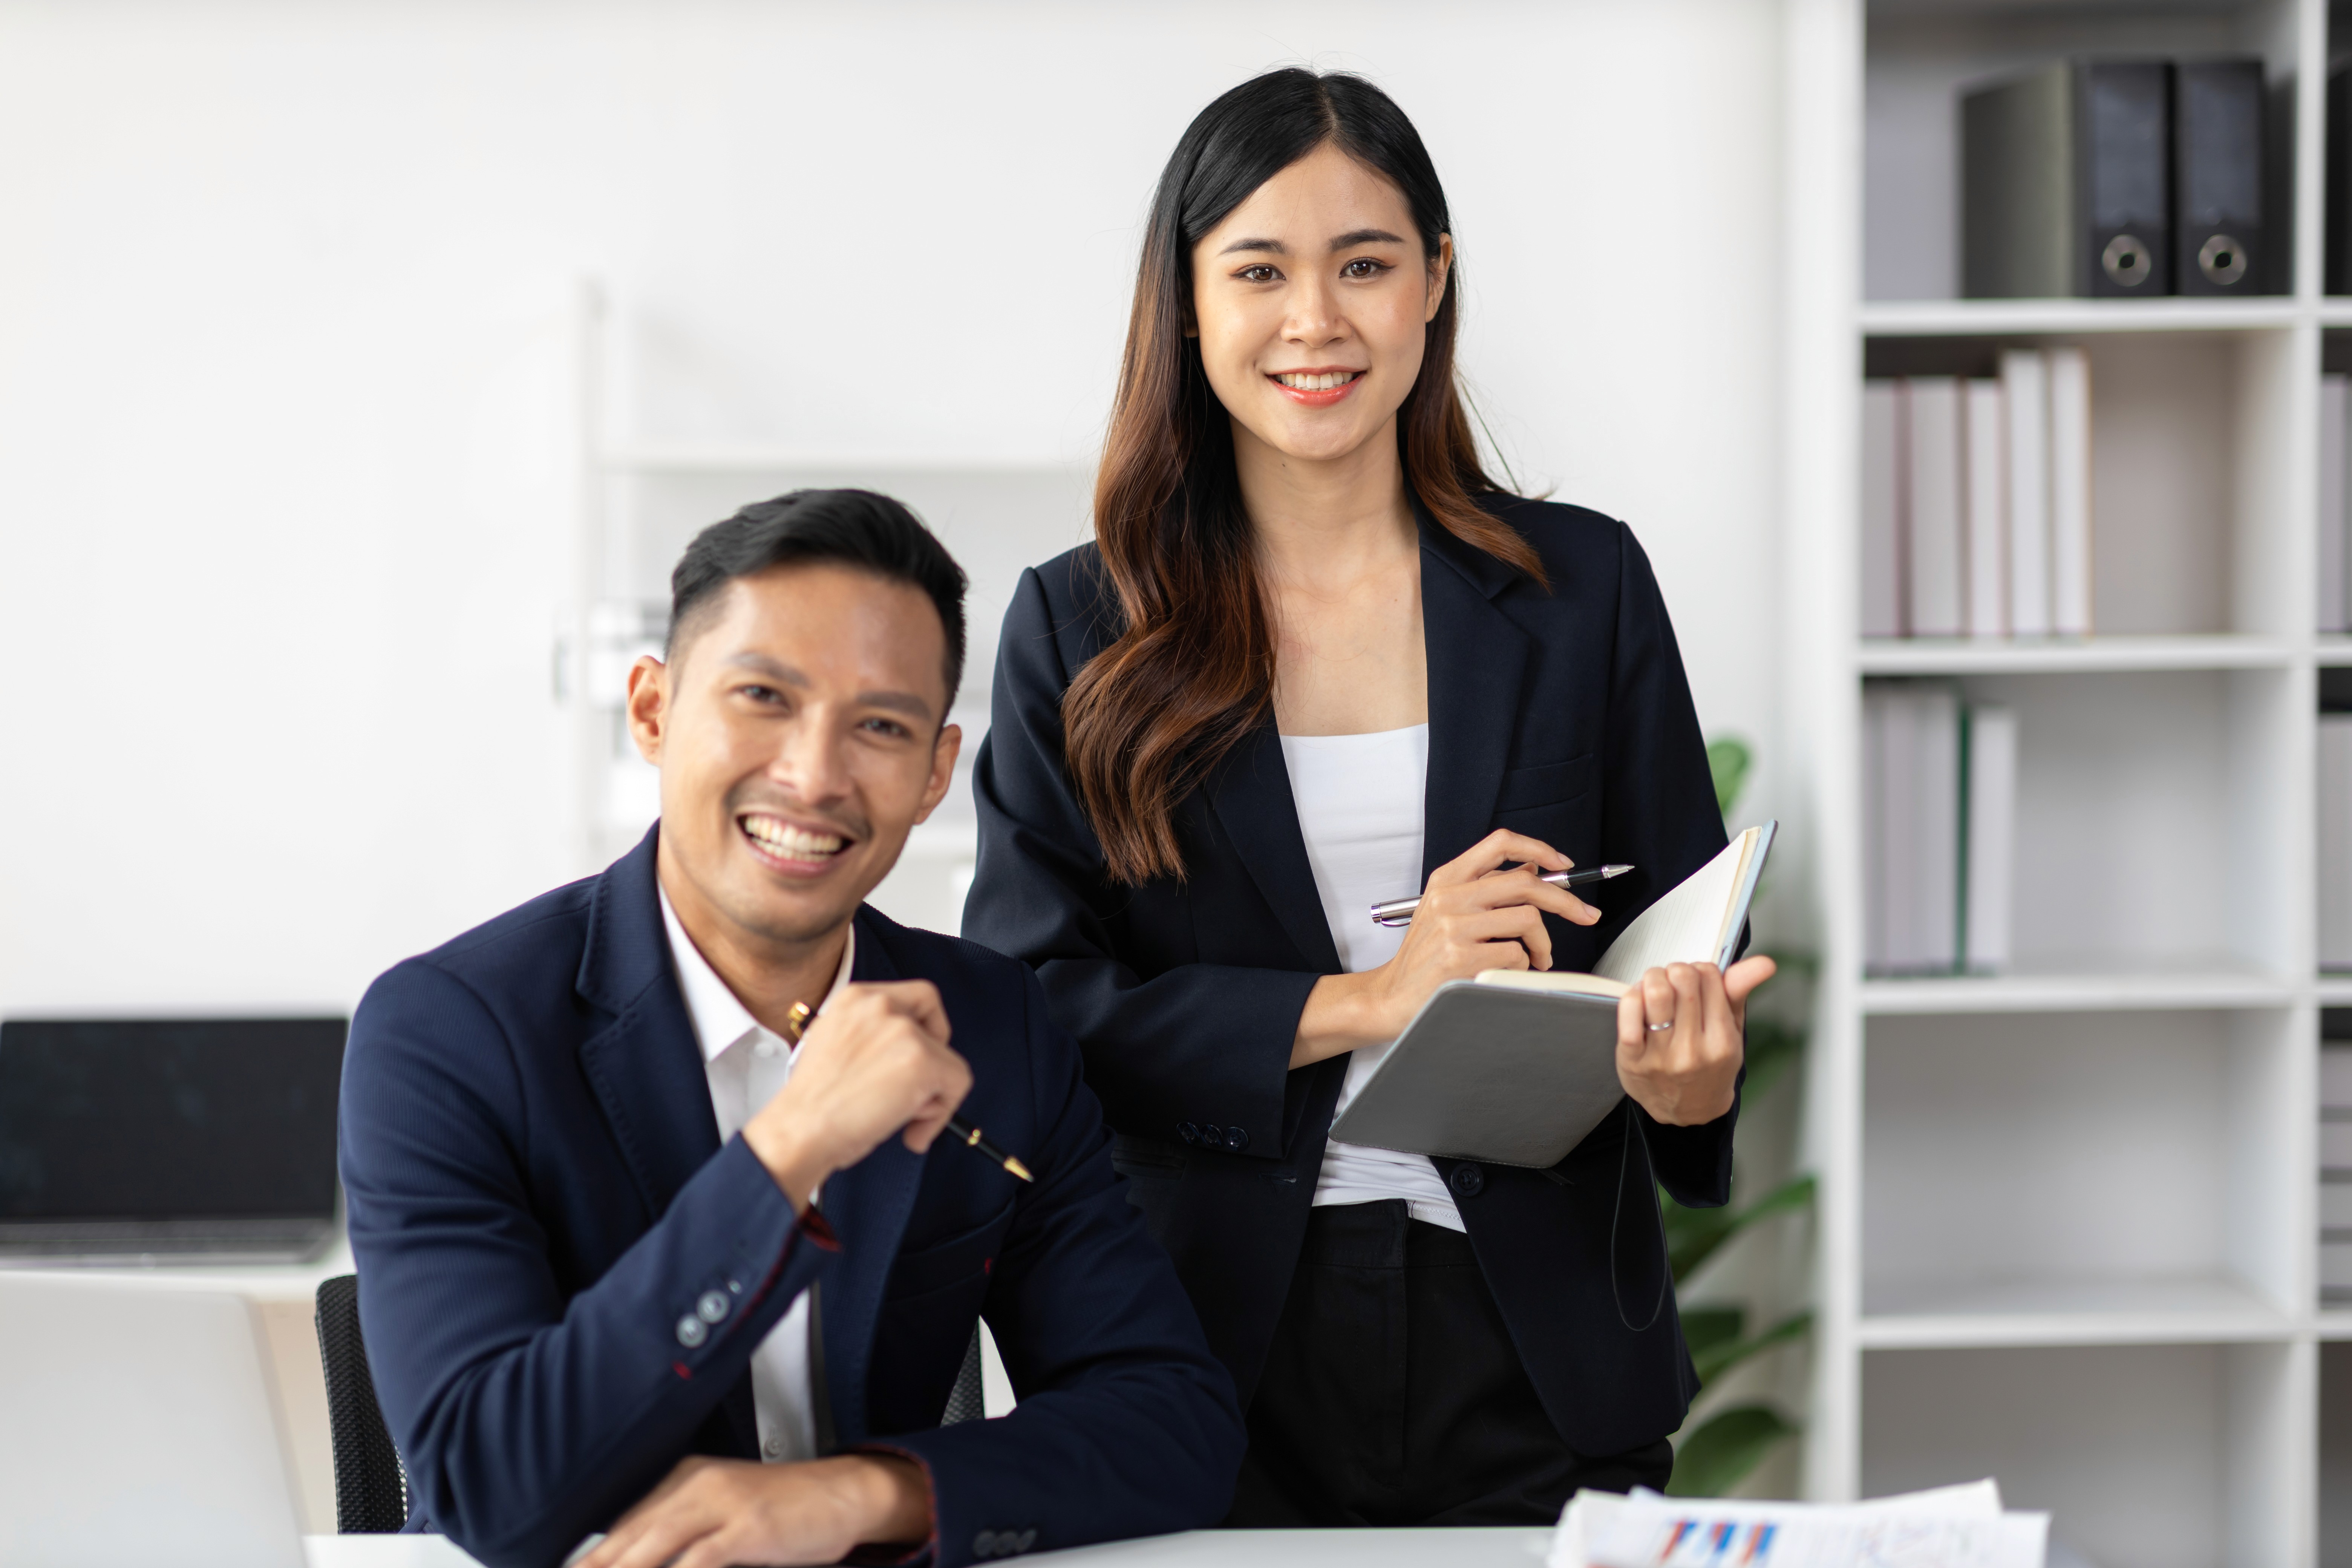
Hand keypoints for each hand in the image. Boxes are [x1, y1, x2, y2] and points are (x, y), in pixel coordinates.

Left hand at [578, 1453, 929, 1567]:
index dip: (591, 1565)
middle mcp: (694, 1486)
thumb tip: (638, 1558)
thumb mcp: (724, 1521)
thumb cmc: (787, 1514)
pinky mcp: (746, 1525)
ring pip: (650, 1550)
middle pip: (624, 1543)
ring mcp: (719, 1503)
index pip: (619, 1532)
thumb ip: (682, 1541)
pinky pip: (696, 1562)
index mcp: (682, 1481)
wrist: (847, 1492)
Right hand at [742, 981, 971, 1211]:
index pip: (915, 996)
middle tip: (917, 1089)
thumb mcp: (836, 1045)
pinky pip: (958, 1082)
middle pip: (936, 1020)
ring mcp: (902, 1030)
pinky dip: (942, 1114)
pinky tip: (912, 1130)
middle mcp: (879, 1004)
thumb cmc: (812, 1103)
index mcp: (855, 997)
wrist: (799, 1129)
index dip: (924, 1029)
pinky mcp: (920, 1059)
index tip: (915, 1056)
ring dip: (932, 1093)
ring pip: (948, 1058)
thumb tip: (906, 1058)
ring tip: (902, 1117)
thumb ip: (872, 1038)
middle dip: (934, 1057)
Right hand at [1294, 830, 1598, 1066]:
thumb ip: (1486, 889)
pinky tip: (1508, 973)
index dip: (1539, 849)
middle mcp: (1449, 897)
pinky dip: (1523, 966)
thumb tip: (1532, 868)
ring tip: (1536, 958)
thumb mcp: (1447, 911)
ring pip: (1528, 920)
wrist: (1391, 997)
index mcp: (1447, 879)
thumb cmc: (1424, 958)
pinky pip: (1516, 955)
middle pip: (1526, 883)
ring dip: (1542, 944)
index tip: (1563, 865)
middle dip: (1566, 901)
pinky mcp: (1459, 957)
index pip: (1500, 844)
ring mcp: (1453, 926)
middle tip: (1586, 915)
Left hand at [1614, 955, 1775, 1125]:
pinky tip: (1639, 1002)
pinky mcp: (1633, 1060)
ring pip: (1656, 992)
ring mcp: (1662, 1057)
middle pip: (1682, 979)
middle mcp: (1694, 1051)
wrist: (1689, 1109)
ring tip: (1656, 988)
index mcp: (1722, 1041)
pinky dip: (1632, 997)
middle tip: (1674, 981)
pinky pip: (1629, 1014)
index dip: (1701, 969)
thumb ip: (1740, 991)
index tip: (1698, 980)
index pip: (1710, 976)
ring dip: (1653, 978)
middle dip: (1676, 970)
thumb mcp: (1731, 1030)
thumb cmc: (1710, 1064)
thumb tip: (1764, 963)